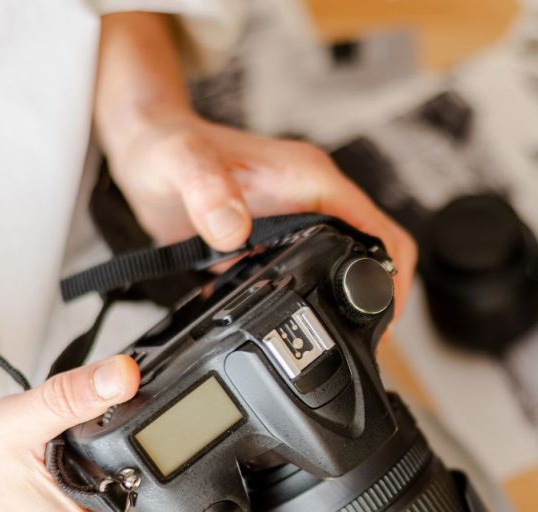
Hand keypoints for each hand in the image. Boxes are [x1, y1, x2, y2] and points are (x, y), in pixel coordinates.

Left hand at [108, 110, 416, 314]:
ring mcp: (297, 221)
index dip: (393, 275)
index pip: (377, 229)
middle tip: (363, 342)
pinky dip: (308, 301)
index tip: (385, 318)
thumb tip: (234, 230)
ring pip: (345, 267)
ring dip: (344, 301)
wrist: (144, 144)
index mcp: (310, 180)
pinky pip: (308, 274)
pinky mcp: (276, 240)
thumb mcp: (180, 165)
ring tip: (329, 340)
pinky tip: (286, 326)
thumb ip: (207, 193)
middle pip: (373, 253)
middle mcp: (312, 199)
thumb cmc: (165, 143)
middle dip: (377, 298)